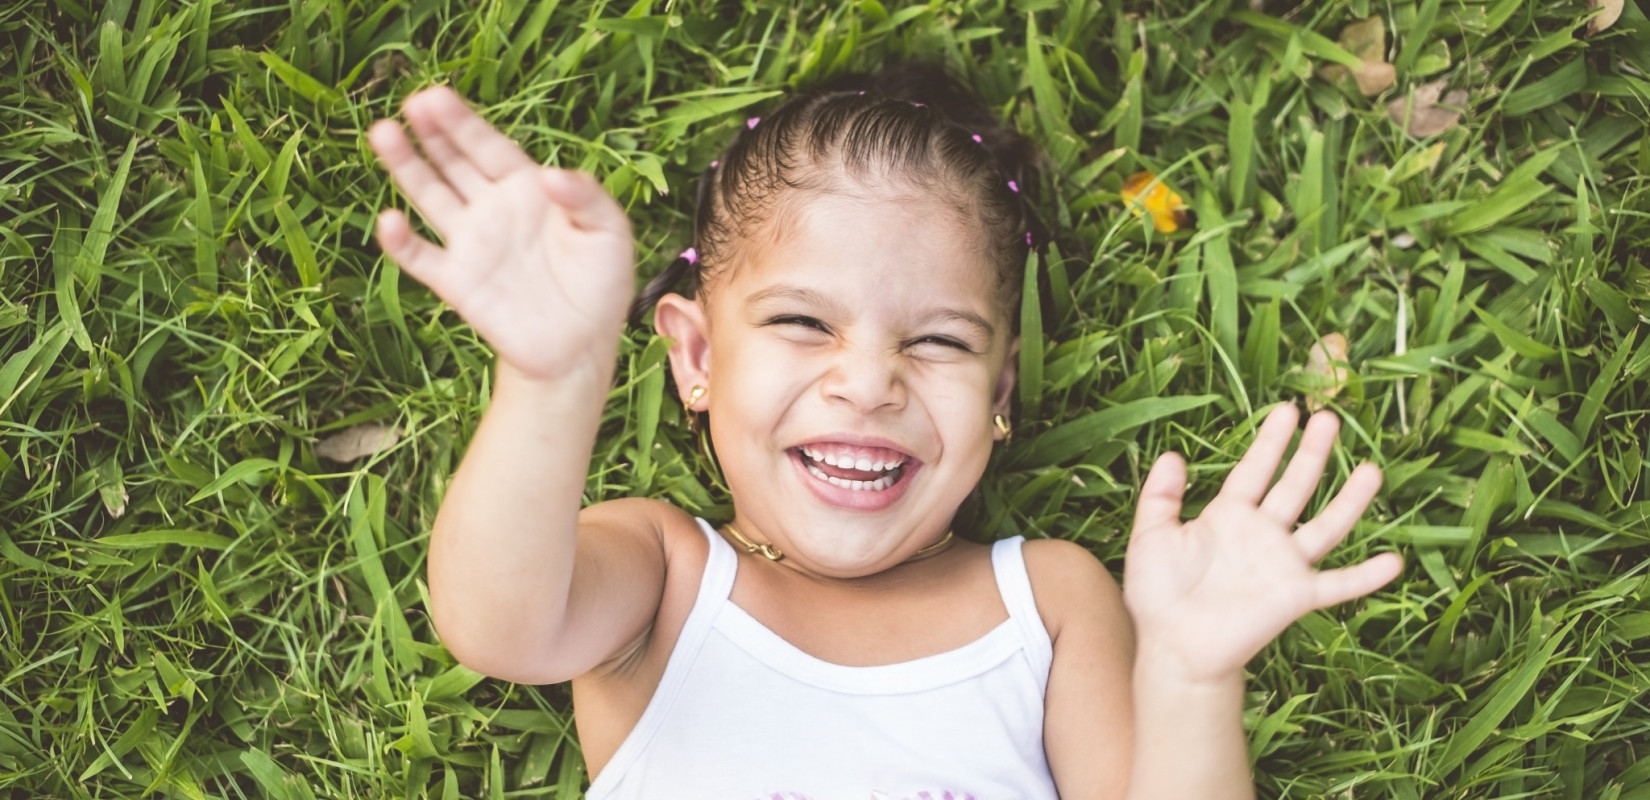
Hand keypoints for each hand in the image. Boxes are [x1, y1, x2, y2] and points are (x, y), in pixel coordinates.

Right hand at [367, 86, 635, 380]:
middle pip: (454, 162)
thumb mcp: (610, 233)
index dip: (463, 123)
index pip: (489, 147)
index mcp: (527, 189)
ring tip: (383, 133)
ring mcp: (470, 243)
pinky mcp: (456, 282)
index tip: (436, 96)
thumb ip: (587, 197)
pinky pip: (421, 256)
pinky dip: (401, 241)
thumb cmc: (601, 284)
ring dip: (406, 166)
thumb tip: (551, 173)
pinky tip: (390, 220)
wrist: (582, 346)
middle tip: (411, 104)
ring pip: (429, 195)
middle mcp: (492, 209)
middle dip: (433, 133)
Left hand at [1121, 404, 1402, 683]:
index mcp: (1229, 516)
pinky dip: (1365, 576)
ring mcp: (1283, 564)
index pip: (1255, 470)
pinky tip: (1393, 562)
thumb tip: (1172, 454)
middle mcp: (1262, 534)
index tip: (1289, 410)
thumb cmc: (1157, 594)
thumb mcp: (1151, 536)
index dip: (1272, 442)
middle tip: (1329, 418)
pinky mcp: (1296, 596)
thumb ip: (1161, 496)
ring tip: (1372, 469)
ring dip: (1349, 500)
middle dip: (1312, 453)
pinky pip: (1338, 585)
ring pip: (1325, 525)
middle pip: (1294, 486)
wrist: (1173, 646)